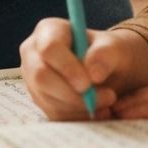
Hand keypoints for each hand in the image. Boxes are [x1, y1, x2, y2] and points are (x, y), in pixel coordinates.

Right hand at [19, 20, 147, 119]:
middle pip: (41, 77)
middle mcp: (33, 53)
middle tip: (107, 98)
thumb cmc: (108, 53)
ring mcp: (33, 77)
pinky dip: (78, 117)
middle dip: (73, 94)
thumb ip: (105, 55)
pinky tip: (96, 109)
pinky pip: (54, 114)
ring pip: (47, 99)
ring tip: (107, 102)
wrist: (108, 70)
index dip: (67, 68)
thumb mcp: (114, 48)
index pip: (49, 49)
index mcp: (48, 31)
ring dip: (80, 107)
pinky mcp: (40, 99)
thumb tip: (93, 74)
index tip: (89, 83)